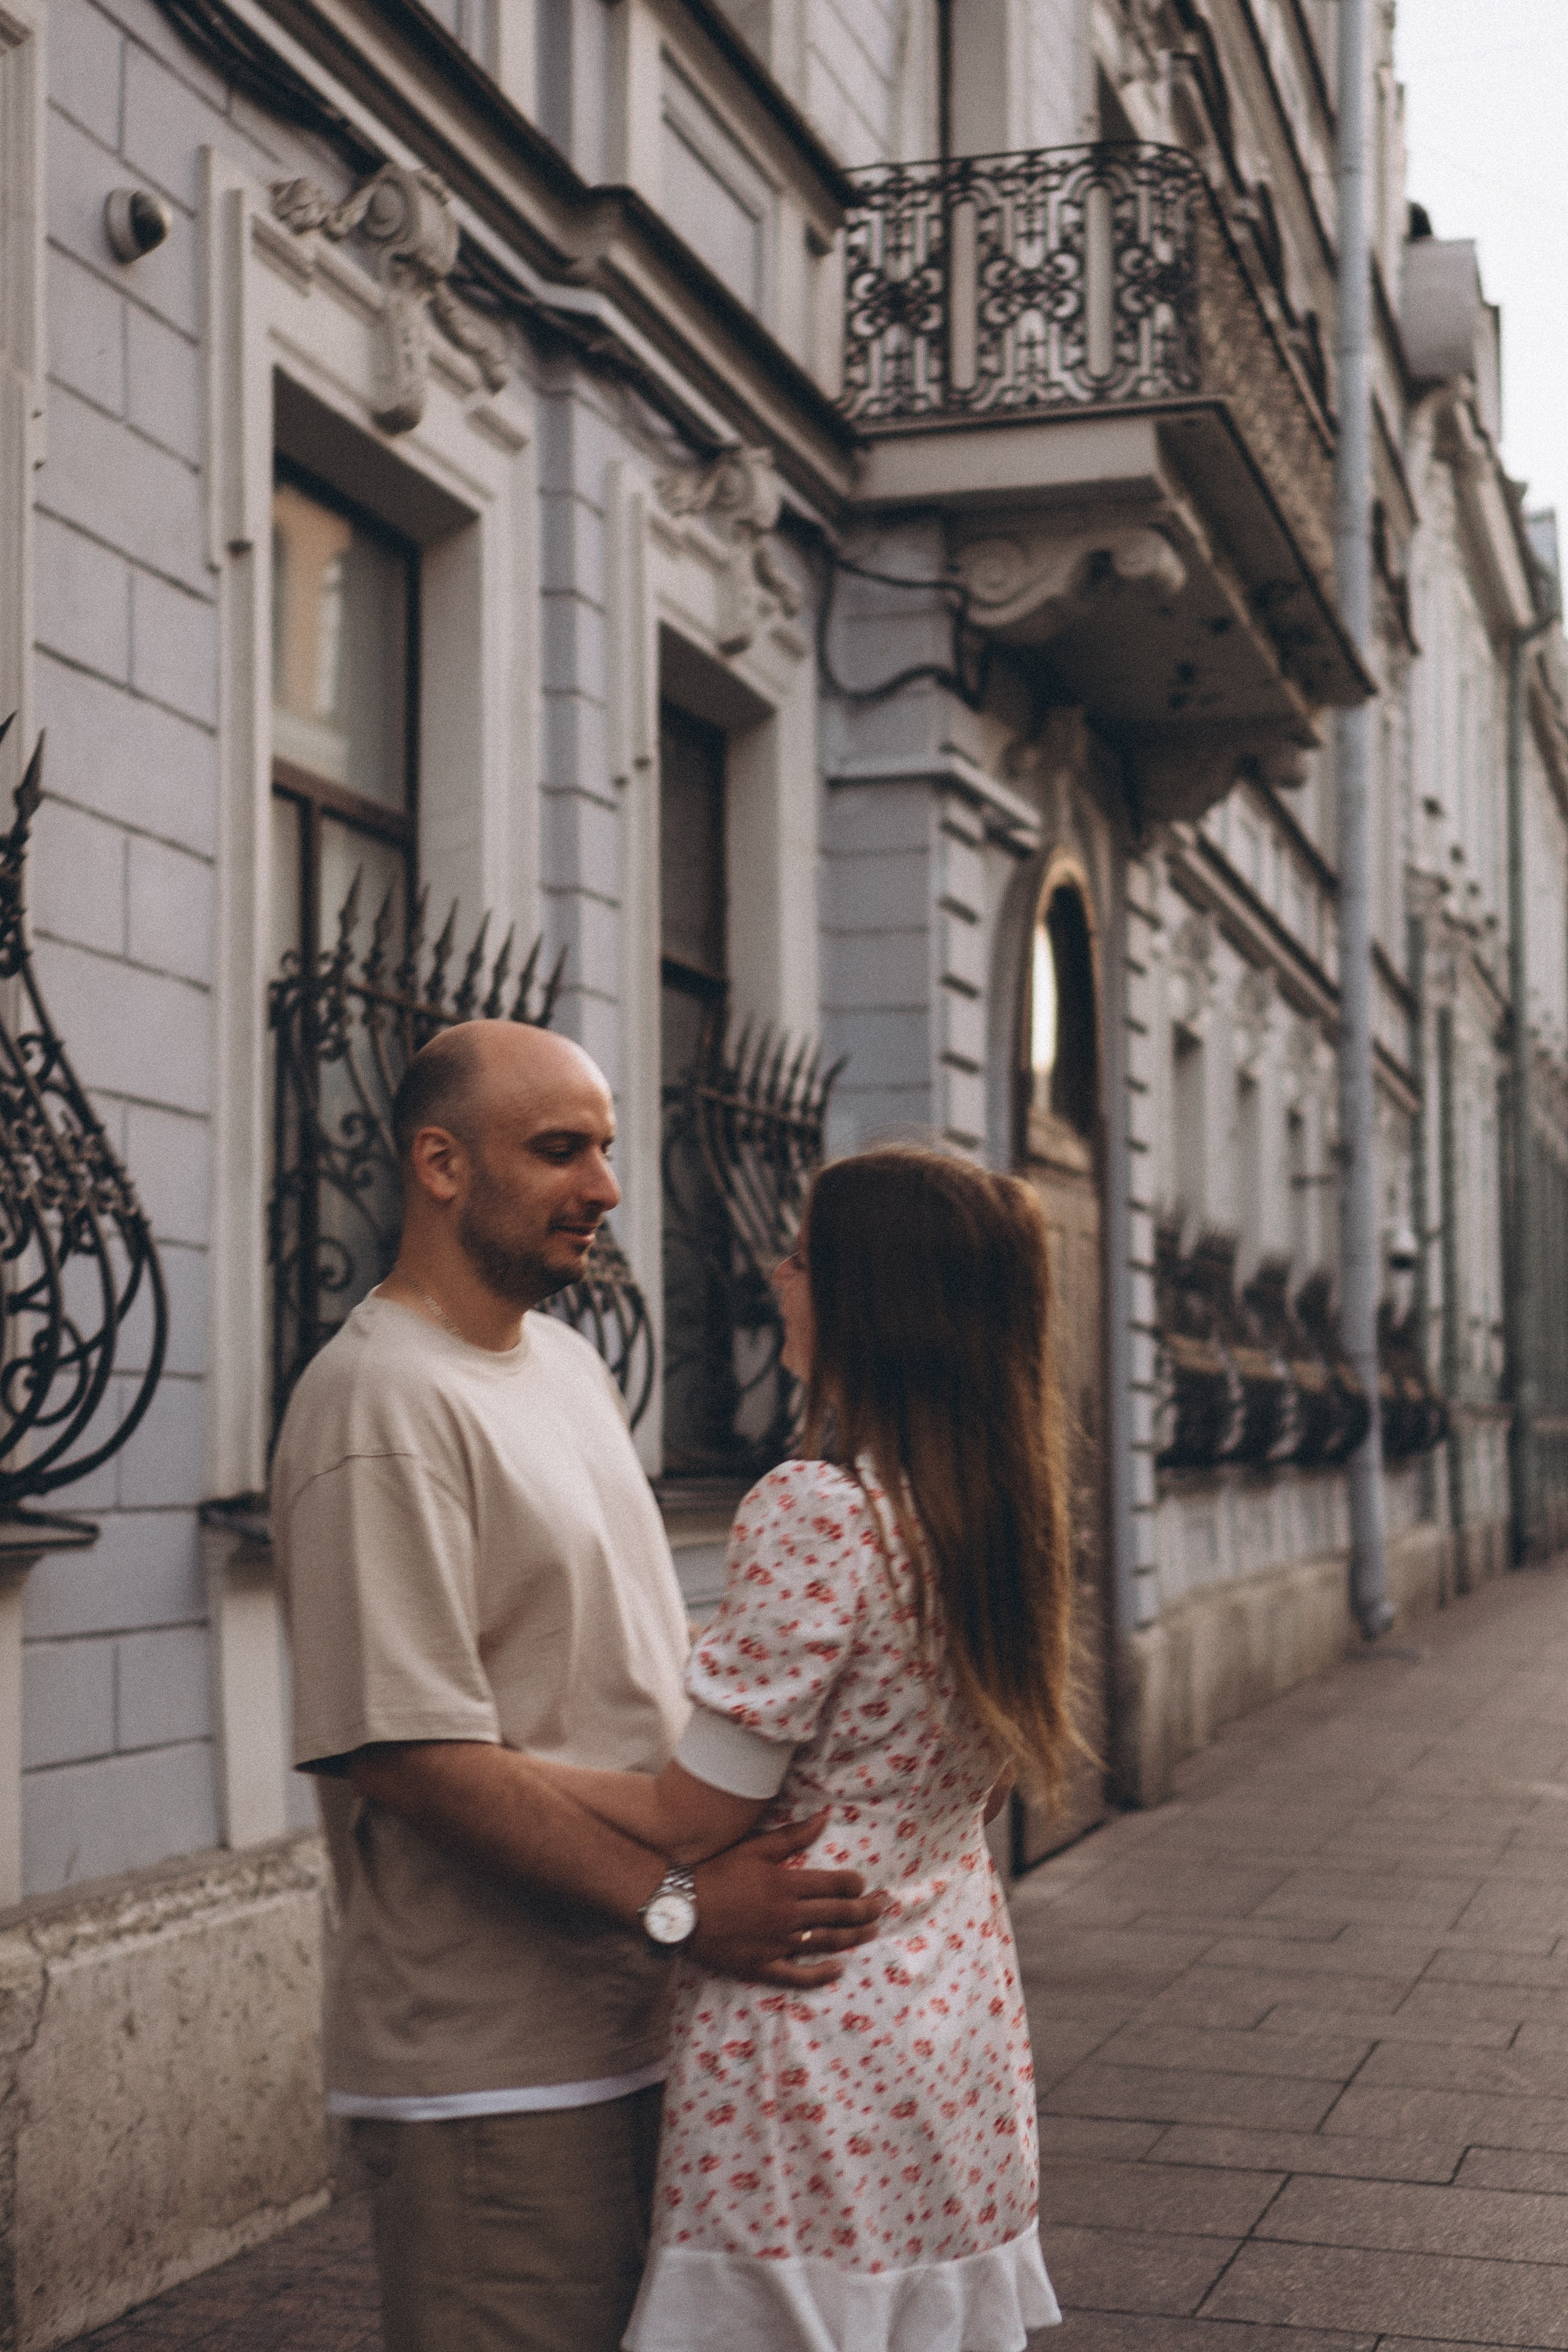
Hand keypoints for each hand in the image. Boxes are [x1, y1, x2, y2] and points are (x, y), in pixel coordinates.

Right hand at [690, 1812, 883, 1987]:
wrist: (679, 1907)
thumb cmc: (716, 1871)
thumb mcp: (754, 1847)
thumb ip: (792, 1836)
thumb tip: (824, 1818)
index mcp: (786, 1884)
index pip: (834, 1886)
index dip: (855, 1885)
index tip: (865, 1884)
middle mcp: (787, 1916)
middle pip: (837, 1914)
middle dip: (865, 1910)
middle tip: (884, 1906)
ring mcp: (776, 1944)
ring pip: (825, 1941)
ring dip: (853, 1937)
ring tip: (873, 1931)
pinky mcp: (761, 1965)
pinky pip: (797, 1974)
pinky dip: (820, 1973)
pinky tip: (838, 1968)